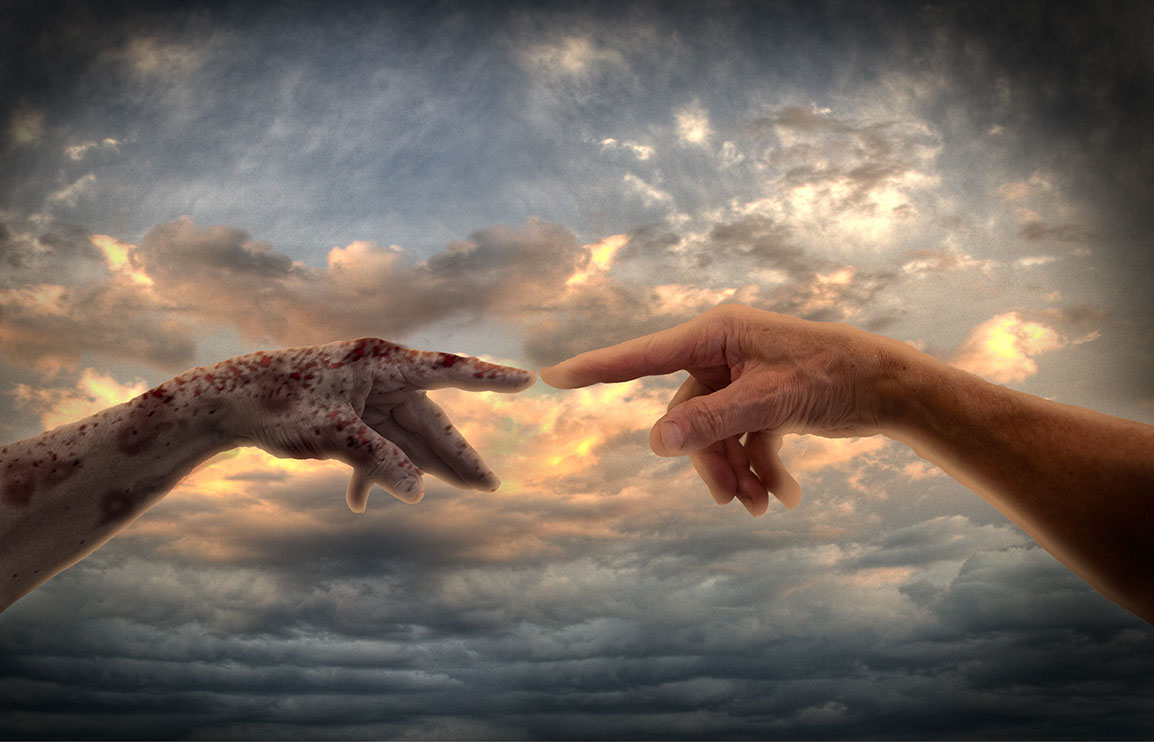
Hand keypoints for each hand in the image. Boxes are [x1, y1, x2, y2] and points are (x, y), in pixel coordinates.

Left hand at [183, 338, 534, 510]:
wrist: (226, 402)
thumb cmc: (278, 404)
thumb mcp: (331, 433)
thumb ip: (378, 459)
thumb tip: (418, 491)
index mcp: (382, 363)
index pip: (448, 370)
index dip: (490, 379)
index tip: (527, 380)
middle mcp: (380, 376)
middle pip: (430, 419)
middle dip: (456, 456)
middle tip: (488, 487)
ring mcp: (364, 396)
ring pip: (406, 436)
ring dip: (424, 468)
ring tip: (461, 493)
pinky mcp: (346, 414)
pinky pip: (374, 445)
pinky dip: (372, 473)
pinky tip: (359, 504)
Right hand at [540, 305, 907, 515]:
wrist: (893, 390)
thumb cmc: (834, 375)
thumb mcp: (771, 400)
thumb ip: (712, 422)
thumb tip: (655, 443)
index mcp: (718, 333)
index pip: (644, 355)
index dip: (597, 369)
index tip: (553, 377)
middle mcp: (724, 353)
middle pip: (687, 416)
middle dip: (709, 459)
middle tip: (730, 498)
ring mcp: (743, 379)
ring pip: (715, 435)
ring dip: (735, 472)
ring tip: (762, 505)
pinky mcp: (763, 403)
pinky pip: (744, 440)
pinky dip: (761, 468)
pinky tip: (786, 495)